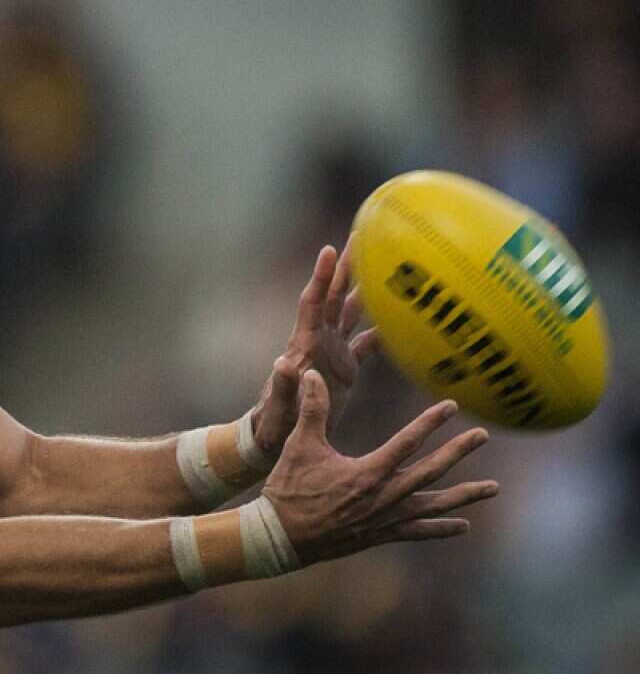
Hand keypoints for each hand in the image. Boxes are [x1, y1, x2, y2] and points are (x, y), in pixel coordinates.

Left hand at [252, 243, 378, 454]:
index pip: (314, 304)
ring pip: (352, 313)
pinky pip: (367, 343)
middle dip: (348, 267)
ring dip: (365, 288)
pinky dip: (384, 329)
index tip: (329, 249)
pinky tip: (402, 317)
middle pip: (336, 297)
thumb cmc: (271, 426)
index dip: (322, 278)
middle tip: (363, 235)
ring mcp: (331, 353)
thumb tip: (282, 364)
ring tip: (384, 262)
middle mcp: (318, 342)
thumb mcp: (277, 410)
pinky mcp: (343, 369)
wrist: (273, 437)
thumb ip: (280, 389)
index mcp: (304, 347)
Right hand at [262, 370, 498, 566]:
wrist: (282, 536)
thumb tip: (312, 373)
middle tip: (483, 435)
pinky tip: (462, 526)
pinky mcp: (381, 535)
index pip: (408, 442)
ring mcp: (386, 518)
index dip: (431, 422)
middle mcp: (384, 496)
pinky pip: (418, 532)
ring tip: (492, 488)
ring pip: (433, 505)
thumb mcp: (298, 445)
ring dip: (464, 496)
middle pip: (431, 471)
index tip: (451, 406)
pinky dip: (441, 529)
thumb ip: (311, 408)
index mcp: (368, 472)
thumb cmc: (289, 488)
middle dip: (459, 452)